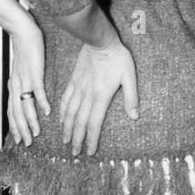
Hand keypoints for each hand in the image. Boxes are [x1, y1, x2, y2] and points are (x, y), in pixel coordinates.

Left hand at [8, 15, 50, 146]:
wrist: (23, 32)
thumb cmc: (25, 50)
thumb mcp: (21, 69)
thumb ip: (22, 82)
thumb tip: (24, 92)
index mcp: (14, 86)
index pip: (12, 111)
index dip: (15, 126)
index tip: (19, 139)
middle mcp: (16, 86)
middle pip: (17, 114)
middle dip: (21, 130)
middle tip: (27, 144)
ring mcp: (24, 80)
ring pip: (25, 106)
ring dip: (31, 122)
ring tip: (36, 134)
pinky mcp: (34, 73)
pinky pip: (37, 91)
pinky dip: (42, 103)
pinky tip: (47, 112)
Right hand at [61, 37, 139, 156]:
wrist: (99, 40)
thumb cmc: (118, 58)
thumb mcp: (130, 76)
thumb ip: (131, 97)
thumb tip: (134, 117)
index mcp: (101, 96)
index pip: (94, 123)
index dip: (91, 139)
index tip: (89, 152)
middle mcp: (87, 95)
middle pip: (80, 122)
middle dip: (77, 140)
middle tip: (74, 154)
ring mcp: (78, 88)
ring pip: (69, 113)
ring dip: (67, 129)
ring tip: (65, 141)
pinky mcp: (73, 81)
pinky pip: (65, 100)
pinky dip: (62, 113)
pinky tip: (60, 120)